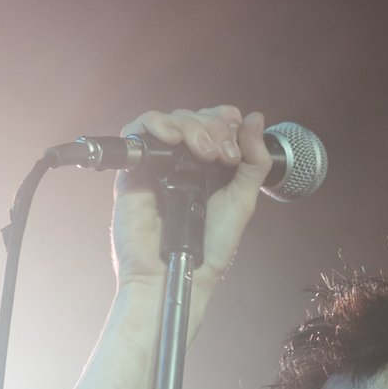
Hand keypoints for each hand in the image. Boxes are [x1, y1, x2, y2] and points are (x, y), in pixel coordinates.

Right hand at [107, 105, 274, 318]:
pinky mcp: (133, 169)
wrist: (179, 271)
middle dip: (213, 127)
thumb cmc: (209, 245)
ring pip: (170, 120)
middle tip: (224, 155)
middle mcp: (182, 161)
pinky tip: (173, 140)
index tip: (236, 132)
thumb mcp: (242, 200)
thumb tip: (254, 119)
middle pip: (193, 117)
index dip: (224, 119)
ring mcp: (157, 164)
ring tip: (206, 153)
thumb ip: (253, 161)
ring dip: (192, 126)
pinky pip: (137, 131)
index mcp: (208, 166)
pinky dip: (156, 124)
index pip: (213, 123)